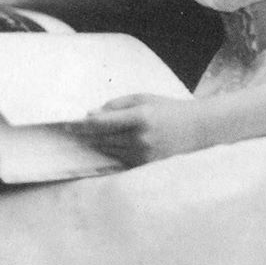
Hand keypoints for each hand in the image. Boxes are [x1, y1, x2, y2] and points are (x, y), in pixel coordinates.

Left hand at [71, 94, 207, 167]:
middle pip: (102, 139)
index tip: (67, 125)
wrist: (198, 130)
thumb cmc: (170, 110)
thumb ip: (118, 105)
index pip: (101, 124)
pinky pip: (120, 160)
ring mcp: (143, 155)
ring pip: (109, 151)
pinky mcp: (145, 166)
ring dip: (98, 144)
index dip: (81, 125)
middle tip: (72, 131)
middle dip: (87, 135)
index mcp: (139, 117)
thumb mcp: (145, 99)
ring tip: (90, 137)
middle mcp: (140, 138)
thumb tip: (93, 114)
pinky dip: (112, 153)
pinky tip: (109, 146)